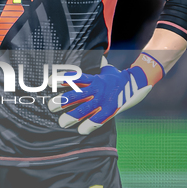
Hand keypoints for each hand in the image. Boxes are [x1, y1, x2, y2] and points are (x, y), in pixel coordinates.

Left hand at [48, 52, 163, 134]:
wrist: (138, 83)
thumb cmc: (118, 78)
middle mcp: (96, 89)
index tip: (48, 81)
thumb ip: (98, 66)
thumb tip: (95, 57)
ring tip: (62, 122)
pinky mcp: (111, 109)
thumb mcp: (107, 70)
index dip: (61, 79)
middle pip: (76, 95)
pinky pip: (98, 119)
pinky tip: (81, 131)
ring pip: (85, 109)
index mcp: (94, 79)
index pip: (74, 78)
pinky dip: (89, 125)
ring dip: (72, 116)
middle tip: (50, 106)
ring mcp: (103, 100)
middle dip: (62, 101)